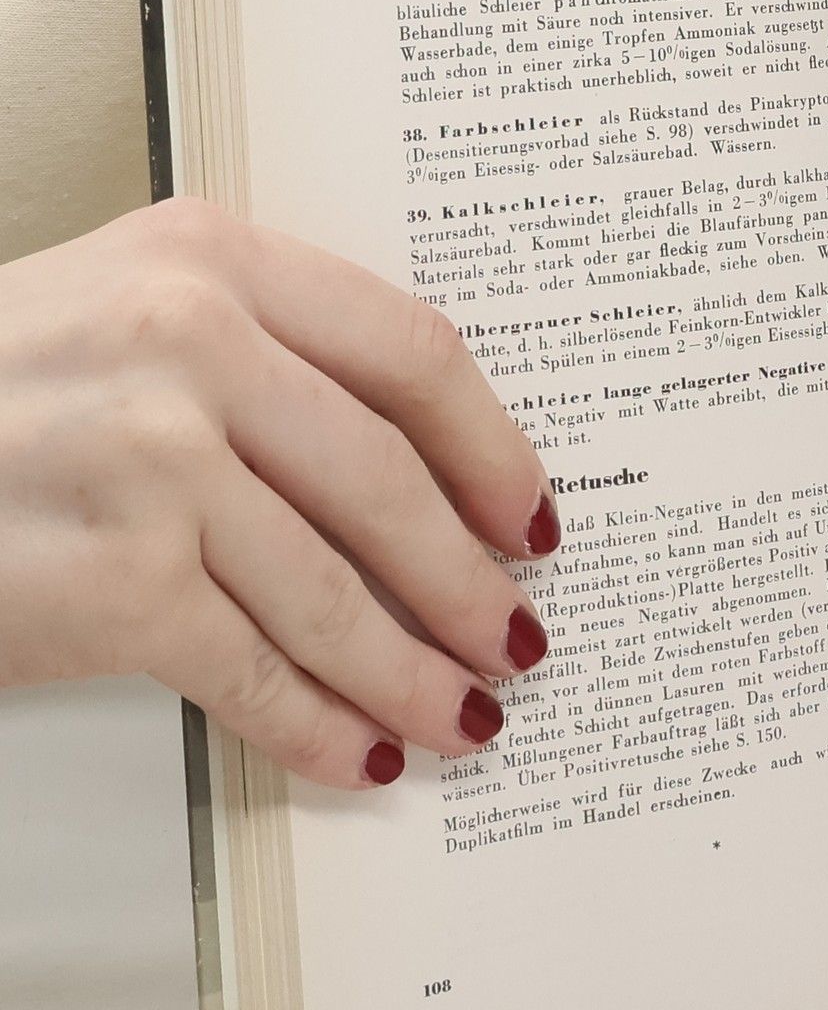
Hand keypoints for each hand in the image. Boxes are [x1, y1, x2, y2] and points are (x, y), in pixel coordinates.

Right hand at [0, 198, 558, 788]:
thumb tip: (428, 482)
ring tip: (460, 715)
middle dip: (468, 584)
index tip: (532, 517)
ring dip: (413, 675)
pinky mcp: (111, 580)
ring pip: (336, 593)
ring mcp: (148, 460)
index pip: (415, 353)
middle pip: (392, 484)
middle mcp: (186, 340)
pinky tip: (357, 752)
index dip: (494, 451)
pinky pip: (254, 670)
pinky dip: (317, 725)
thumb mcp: (120, 310)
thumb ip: (266, 355)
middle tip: (514, 638)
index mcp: (209, 257)